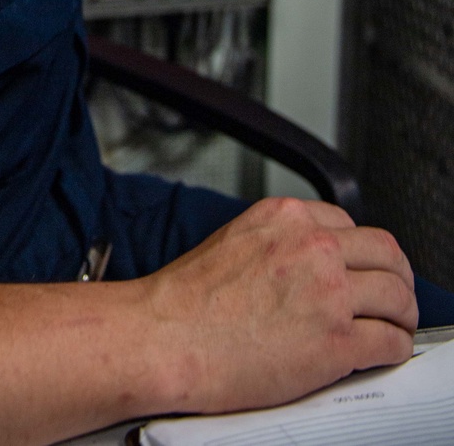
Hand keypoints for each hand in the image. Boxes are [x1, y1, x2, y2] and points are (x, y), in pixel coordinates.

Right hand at [138, 197, 417, 415]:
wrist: (167, 337)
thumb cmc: (187, 299)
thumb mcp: (236, 239)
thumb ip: (278, 241)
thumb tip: (305, 260)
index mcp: (286, 217)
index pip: (350, 225)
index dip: (361, 252)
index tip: (363, 269)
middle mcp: (313, 247)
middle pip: (386, 253)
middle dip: (396, 276)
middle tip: (395, 295)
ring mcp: (328, 294)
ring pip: (397, 296)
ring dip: (403, 313)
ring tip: (396, 326)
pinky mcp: (335, 342)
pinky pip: (389, 342)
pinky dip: (394, 348)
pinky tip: (383, 352)